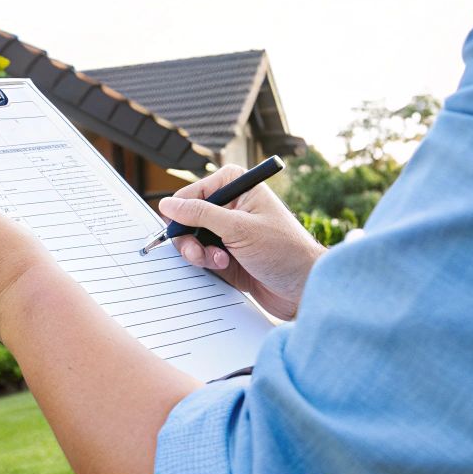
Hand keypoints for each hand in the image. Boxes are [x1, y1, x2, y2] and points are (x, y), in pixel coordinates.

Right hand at [158, 165, 325, 320]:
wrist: (303, 287)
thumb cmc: (285, 251)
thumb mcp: (238, 228)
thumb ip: (200, 214)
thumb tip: (169, 204)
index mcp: (237, 186)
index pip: (192, 193)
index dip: (182, 212)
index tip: (179, 229)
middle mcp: (232, 205)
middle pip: (188, 217)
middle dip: (190, 237)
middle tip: (199, 251)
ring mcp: (228, 230)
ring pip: (192, 238)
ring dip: (199, 253)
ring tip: (219, 260)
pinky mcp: (227, 252)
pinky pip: (202, 255)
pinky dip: (208, 263)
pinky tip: (227, 266)